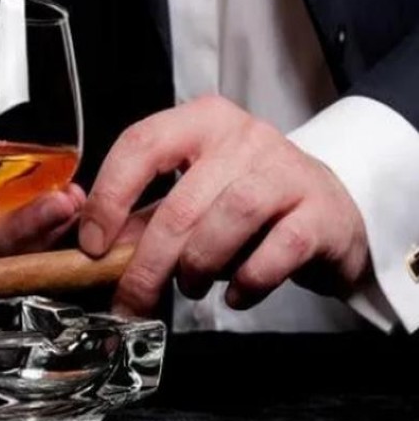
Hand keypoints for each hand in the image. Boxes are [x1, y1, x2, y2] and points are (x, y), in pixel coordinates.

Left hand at [79, 95, 370, 315]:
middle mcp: (244, 137)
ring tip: (191, 285)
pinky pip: (278, 249)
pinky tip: (235, 292)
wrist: (328, 210)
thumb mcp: (190, 200)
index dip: (109, 197)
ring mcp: (286, 170)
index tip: (94, 245)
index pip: (141, 144)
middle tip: (134, 297)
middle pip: (181, 202)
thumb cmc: (249, 205)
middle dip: (148, 263)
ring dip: (199, 266)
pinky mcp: (320, 210)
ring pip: (230, 218)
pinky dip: (248, 279)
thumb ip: (142, 218)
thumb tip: (91, 248)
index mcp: (201, 123)